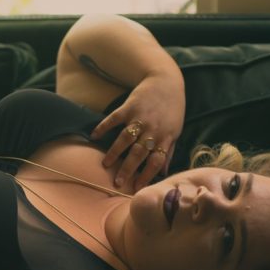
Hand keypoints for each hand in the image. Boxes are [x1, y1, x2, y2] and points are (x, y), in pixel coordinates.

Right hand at [91, 73, 184, 189]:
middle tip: (117, 182)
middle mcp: (152, 129)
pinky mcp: (128, 107)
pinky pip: (114, 119)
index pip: (155, 161)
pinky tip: (94, 135)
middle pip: (138, 153)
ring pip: (125, 139)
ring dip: (114, 152)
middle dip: (128, 169)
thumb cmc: (172, 110)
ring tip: (105, 164)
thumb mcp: (175, 131)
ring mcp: (139, 117)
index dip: (146, 175)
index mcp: (165, 137)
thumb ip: (169, 151)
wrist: (166, 82)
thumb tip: (164, 172)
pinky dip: (103, 127)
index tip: (136, 188)